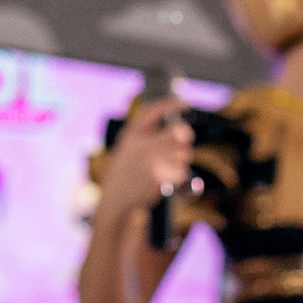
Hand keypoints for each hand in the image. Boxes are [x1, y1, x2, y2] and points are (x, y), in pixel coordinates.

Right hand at [100, 99, 193, 215]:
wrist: (115, 198)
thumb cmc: (126, 172)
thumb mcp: (129, 149)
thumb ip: (148, 137)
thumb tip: (180, 129)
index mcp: (131, 134)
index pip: (152, 111)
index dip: (170, 104)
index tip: (183, 103)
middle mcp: (140, 143)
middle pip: (178, 132)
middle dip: (186, 136)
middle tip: (185, 140)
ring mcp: (149, 159)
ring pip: (184, 152)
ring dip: (182, 158)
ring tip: (168, 165)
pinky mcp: (158, 175)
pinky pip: (182, 171)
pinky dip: (178, 175)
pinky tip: (166, 178)